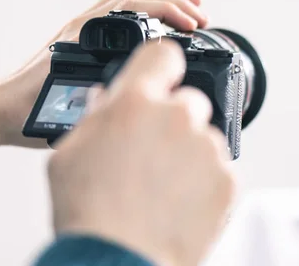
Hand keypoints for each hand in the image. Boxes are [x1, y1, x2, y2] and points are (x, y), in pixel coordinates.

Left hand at [0, 0, 206, 147]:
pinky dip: (151, 6)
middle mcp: (84, 25)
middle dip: (176, 0)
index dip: (168, 11)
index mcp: (82, 37)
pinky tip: (167, 20)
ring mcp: (85, 27)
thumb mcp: (63, 112)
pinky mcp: (87, 34)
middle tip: (203, 17)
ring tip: (195, 5)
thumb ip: (94, 104)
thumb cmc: (26, 113)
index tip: (193, 27)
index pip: (133, 7)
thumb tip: (132, 102)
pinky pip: (124, 8)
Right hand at [48, 41, 235, 265]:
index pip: (163, 54)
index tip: (163, 75)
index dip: (162, 64)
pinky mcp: (227, 178)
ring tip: (163, 189)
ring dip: (189, 155)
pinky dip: (205, 183)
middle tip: (153, 155)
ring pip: (204, 138)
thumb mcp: (70, 153)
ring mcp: (207, 147)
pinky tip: (179, 204)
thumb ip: (97, 117)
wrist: (118, 262)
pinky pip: (218, 169)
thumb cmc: (89, 212)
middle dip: (173, 121)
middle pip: (188, 102)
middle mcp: (177, 116)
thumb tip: (109, 100)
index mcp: (136, 102)